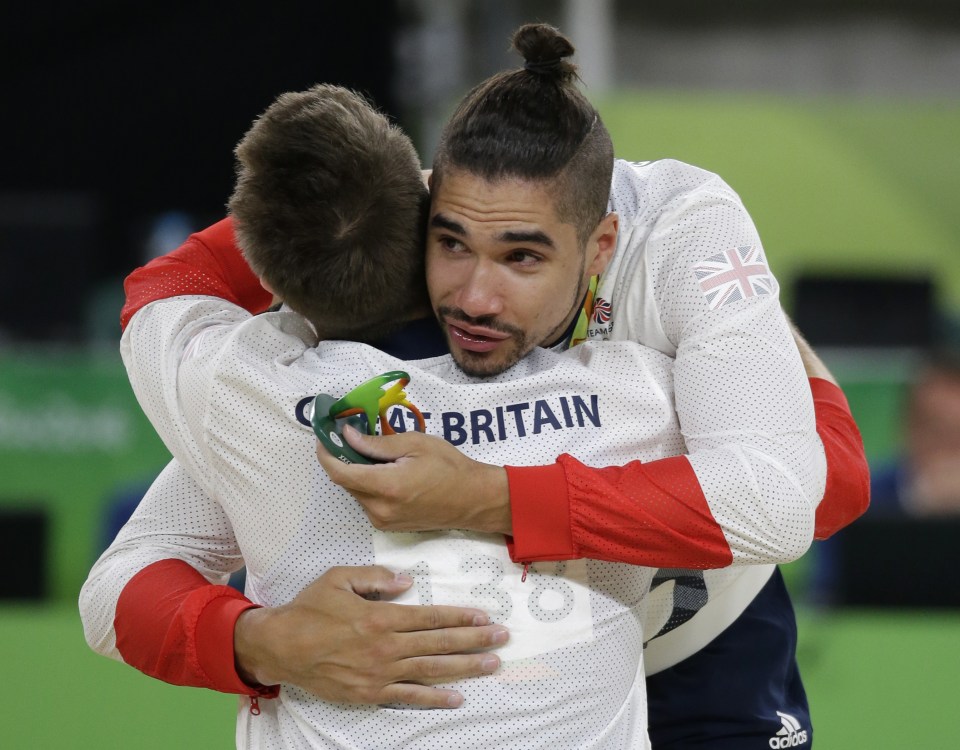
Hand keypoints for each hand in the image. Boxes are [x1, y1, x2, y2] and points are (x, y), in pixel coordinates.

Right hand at [234, 565, 507, 707]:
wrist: (279, 647)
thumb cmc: (309, 608)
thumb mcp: (339, 578)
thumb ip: (376, 576)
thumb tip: (408, 580)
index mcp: (380, 616)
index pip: (430, 617)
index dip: (459, 617)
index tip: (484, 616)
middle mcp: (385, 646)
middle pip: (438, 644)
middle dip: (473, 641)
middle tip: (502, 638)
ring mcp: (379, 673)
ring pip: (431, 671)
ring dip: (464, 667)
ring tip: (491, 664)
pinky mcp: (369, 693)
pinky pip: (407, 697)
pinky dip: (434, 699)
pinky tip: (457, 698)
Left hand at [316, 426, 511, 534]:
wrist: (473, 499)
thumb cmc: (449, 467)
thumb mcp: (415, 444)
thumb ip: (377, 443)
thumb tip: (347, 436)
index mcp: (386, 487)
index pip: (340, 472)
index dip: (326, 454)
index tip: (323, 436)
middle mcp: (379, 509)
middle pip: (346, 482)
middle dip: (342, 459)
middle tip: (348, 436)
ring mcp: (383, 521)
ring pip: (356, 492)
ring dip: (356, 472)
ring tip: (372, 452)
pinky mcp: (389, 526)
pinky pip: (368, 502)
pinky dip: (368, 484)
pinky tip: (384, 471)